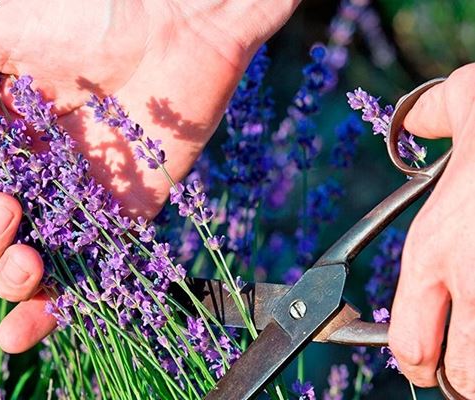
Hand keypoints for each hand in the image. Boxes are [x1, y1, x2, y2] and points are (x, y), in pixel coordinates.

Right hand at [0, 0, 298, 352]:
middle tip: (5, 209)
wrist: (181, 15)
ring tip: (26, 259)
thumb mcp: (10, 35)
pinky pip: (88, 270)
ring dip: (13, 279)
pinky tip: (28, 329)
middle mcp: (33, 169)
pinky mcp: (124, 213)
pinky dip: (57, 307)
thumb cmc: (93, 10)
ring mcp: (77, 196)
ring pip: (28, 259)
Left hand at [390, 64, 474, 396]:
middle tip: (466, 372)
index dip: (414, 363)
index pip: (407, 343)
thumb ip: (433, 121)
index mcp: (434, 247)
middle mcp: (472, 281)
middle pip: (462, 376)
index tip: (424, 364)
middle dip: (462, 380)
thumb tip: (419, 122)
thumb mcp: (462, 101)